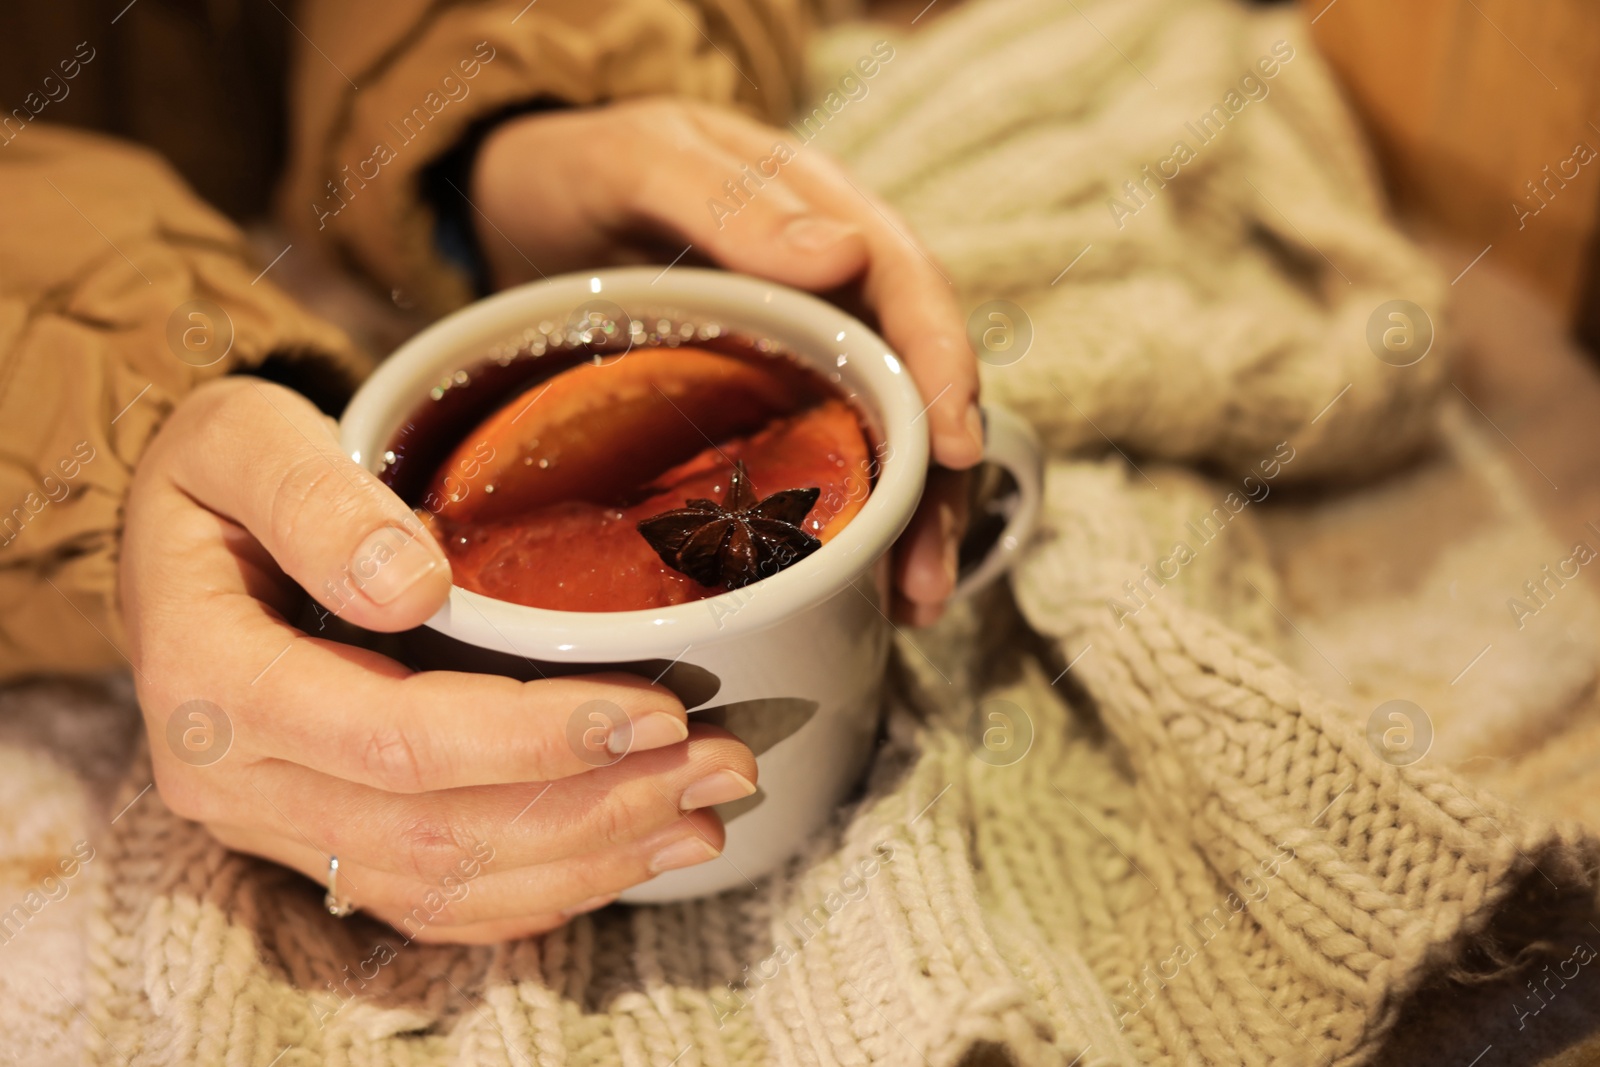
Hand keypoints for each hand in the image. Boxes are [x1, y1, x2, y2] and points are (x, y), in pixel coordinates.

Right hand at [121, 377, 757, 942]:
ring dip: (588, 860)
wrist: (171, 542)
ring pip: (444, 883)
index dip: (535, 738)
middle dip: (597, 807)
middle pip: (437, 831)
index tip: (658, 713)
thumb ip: (314, 499)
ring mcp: (275, 827)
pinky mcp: (315, 842)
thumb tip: (411, 583)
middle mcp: (236, 781)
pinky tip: (625, 856)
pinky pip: (430, 900)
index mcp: (213, 682)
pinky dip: (538, 890)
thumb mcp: (240, 438)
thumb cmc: (215, 477)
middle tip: (727, 766)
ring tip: (705, 817)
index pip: (395, 738)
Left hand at [470, 98, 981, 624]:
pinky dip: (850, 523)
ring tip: (912, 602)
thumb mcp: (635, 164)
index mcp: (817, 212)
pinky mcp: (767, 400)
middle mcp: (829, 286)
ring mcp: (802, 348)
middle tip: (925, 574)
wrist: (510, 207)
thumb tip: (846, 254)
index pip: (907, 287)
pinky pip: (825, 458)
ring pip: (885, 433)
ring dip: (910, 520)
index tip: (956, 447)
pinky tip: (859, 585)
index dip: (942, 365)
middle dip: (939, 481)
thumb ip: (730, 203)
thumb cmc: (572, 170)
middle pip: (915, 380)